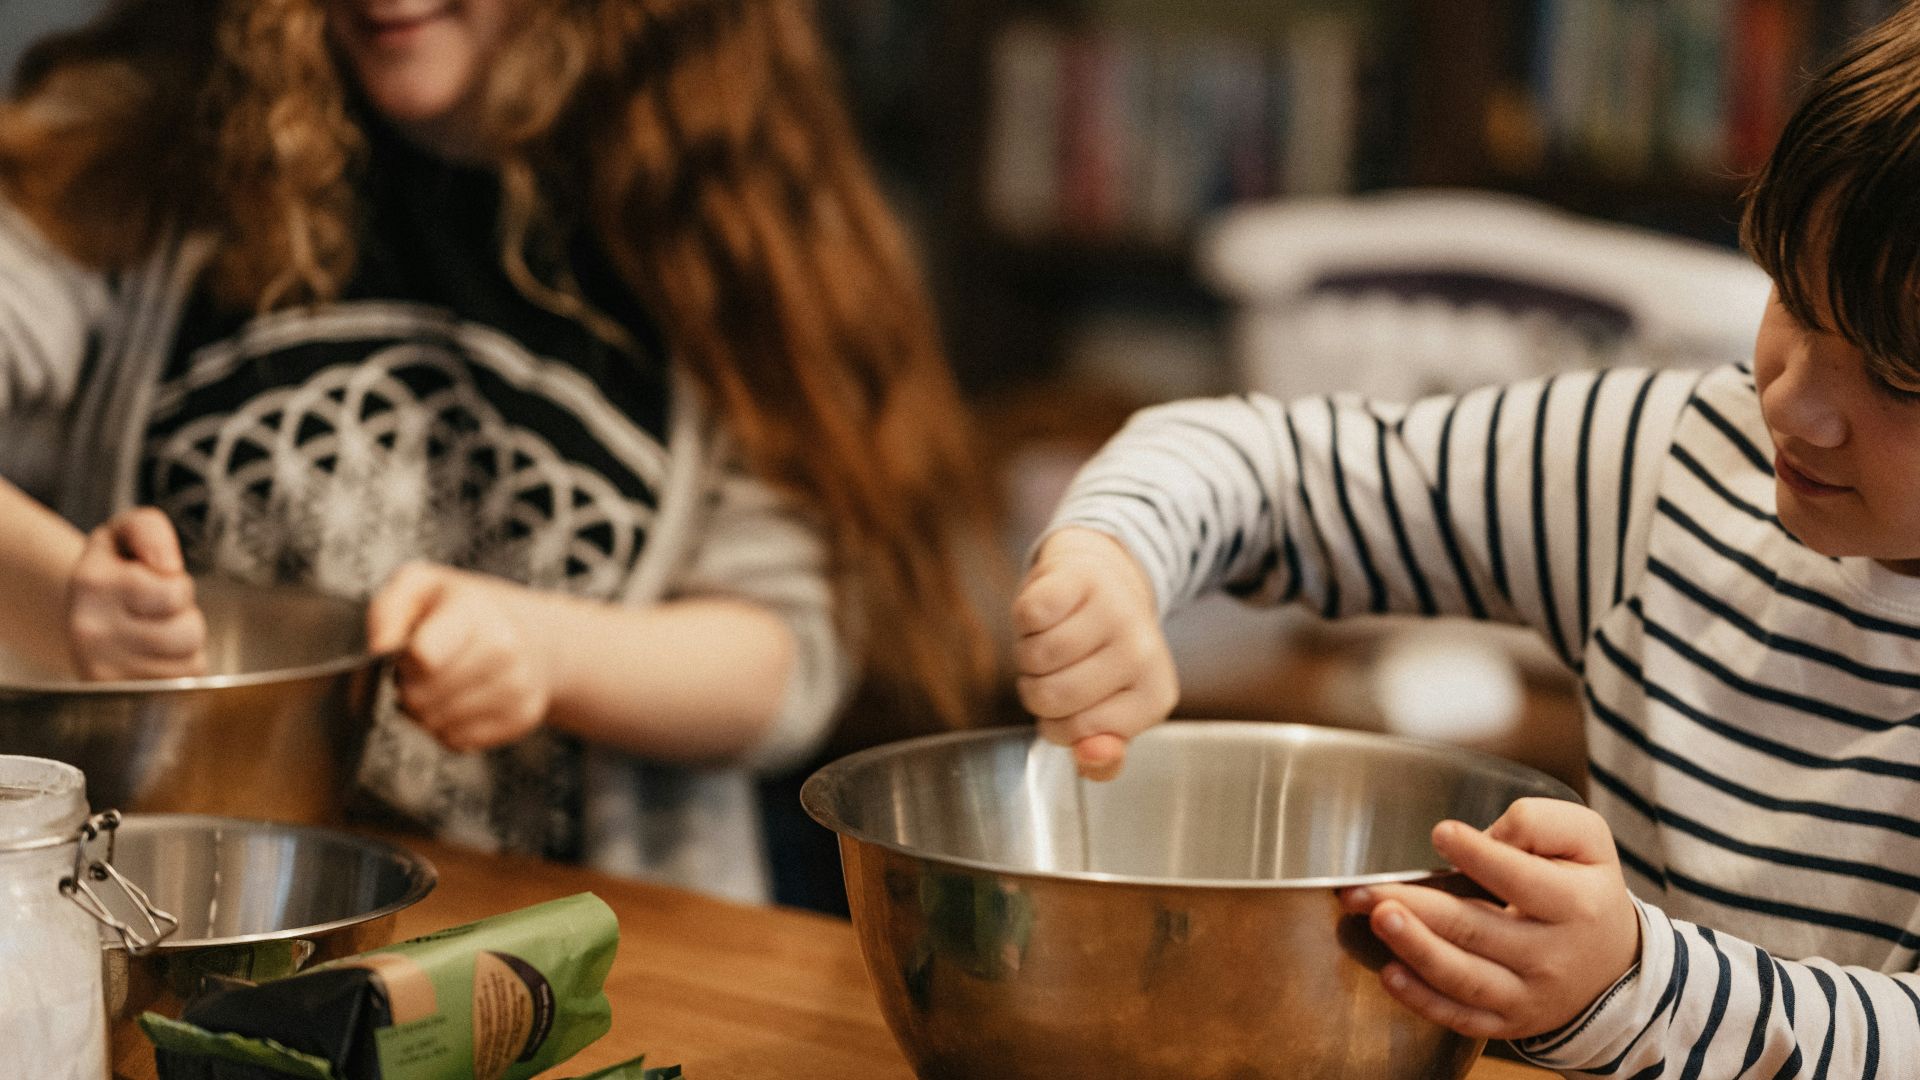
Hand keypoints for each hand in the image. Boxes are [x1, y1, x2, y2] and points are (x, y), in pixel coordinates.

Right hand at [66, 508, 206, 678]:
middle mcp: (91, 632)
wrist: (81, 612)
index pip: (174, 593)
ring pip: (190, 662)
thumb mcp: (126, 532)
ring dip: (185, 646)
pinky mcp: (118, 696)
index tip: (153, 581)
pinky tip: (154, 657)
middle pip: (188, 633)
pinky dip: (178, 670)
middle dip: (185, 617)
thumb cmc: (115, 569)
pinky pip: (181, 685)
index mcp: (92, 584)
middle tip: (159, 612)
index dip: (178, 585)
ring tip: (156, 632)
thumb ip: (150, 530)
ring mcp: (102, 671)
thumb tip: (167, 567)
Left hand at [367, 562, 553, 752]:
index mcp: (475, 611)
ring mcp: (517, 687)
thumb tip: (380, 648)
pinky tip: (458, 703)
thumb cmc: (467, 612)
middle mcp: (504, 649)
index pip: (423, 657)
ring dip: (426, 711)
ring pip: (436, 724)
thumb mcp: (422, 586)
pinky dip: (448, 728)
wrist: (536, 637)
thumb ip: (389, 609)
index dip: (403, 661)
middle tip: (422, 670)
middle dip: (409, 687)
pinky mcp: (521, 718)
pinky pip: (458, 741)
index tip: (409, 651)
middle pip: (421, 697)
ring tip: (439, 684)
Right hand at [1010, 527, 1176, 780]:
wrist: (1103, 581)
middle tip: (1056, 671)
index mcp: (1154, 697)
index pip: (1075, 733)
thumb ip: (1102, 757)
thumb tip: (1089, 756)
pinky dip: (1024, 620)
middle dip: (1036, 690)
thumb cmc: (1101, 657)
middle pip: (1050, 696)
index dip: (1056, 724)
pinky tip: (1046, 614)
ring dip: (1027, 654)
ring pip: (1035, 657)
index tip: (1073, 703)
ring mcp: (1115, 611)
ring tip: (1050, 641)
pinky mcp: (1083, 577)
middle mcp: (1142, 652)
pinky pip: (1028, 616)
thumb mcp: (1111, 715)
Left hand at [1337, 798, 1640, 1040]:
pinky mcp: (1506, 1022)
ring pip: (1464, 977)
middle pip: (1477, 930)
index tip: (1441, 833)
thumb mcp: (1588, 842)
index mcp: (1575, 905)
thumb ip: (1542, 824)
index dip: (1480, 855)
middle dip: (1419, 907)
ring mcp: (1527, 996)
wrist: (1614, 966)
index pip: (1521, 879)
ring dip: (1415, 949)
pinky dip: (1422, 1000)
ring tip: (1377, 919)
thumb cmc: (1587, 891)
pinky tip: (1389, 974)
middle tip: (1368, 888)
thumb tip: (1489, 835)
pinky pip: (1460, 1017)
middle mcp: (1551, 956)